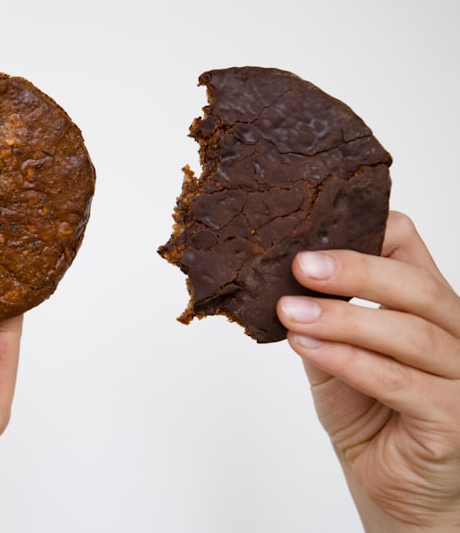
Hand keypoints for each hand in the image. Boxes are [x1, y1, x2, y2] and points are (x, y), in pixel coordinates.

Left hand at [278, 211, 459, 531]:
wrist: (391, 488)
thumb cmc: (368, 416)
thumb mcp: (333, 352)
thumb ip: (320, 317)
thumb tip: (277, 278)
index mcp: (428, 306)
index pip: (411, 249)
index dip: (371, 232)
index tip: (314, 233)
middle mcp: (456, 334)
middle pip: (416, 287)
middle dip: (356, 270)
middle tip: (301, 265)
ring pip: (410, 333)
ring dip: (343, 319)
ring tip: (290, 311)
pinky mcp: (454, 418)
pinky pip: (401, 382)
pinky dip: (351, 361)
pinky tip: (310, 347)